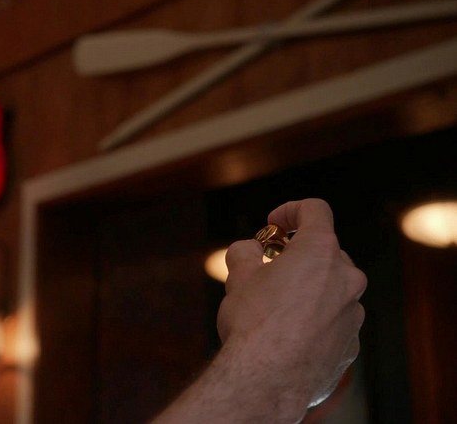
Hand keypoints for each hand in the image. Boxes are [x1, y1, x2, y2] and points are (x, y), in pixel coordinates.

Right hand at [217, 199, 366, 410]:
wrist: (267, 379)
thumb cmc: (253, 322)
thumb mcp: (238, 277)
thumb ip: (245, 254)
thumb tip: (248, 251)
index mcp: (320, 251)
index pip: (315, 210)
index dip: (290, 210)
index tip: (272, 224)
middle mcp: (346, 278)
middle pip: (325, 253)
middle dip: (297, 257)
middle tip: (267, 269)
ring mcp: (353, 313)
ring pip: (330, 290)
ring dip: (306, 291)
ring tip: (273, 309)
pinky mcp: (351, 345)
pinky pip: (332, 323)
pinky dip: (313, 322)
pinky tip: (286, 337)